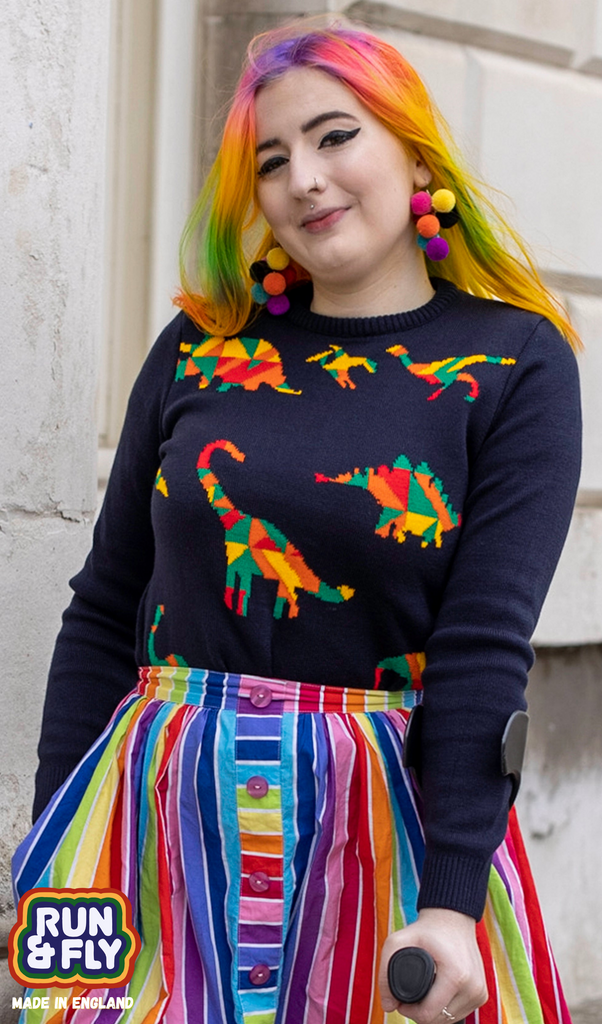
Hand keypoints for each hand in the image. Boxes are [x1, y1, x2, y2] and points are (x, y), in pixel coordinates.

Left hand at [378, 908, 486, 1022]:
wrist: (453, 918)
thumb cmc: (426, 930)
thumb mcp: (397, 941)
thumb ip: (385, 973)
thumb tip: (387, 1006)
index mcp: (456, 975)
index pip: (428, 1014)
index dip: (409, 1011)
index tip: (401, 1001)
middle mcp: (472, 987)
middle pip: (439, 1020)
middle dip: (420, 1013)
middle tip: (410, 998)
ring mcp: (480, 992)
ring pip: (450, 1020)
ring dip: (434, 1013)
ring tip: (423, 995)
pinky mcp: (482, 994)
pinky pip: (459, 1014)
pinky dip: (446, 1009)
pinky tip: (437, 996)